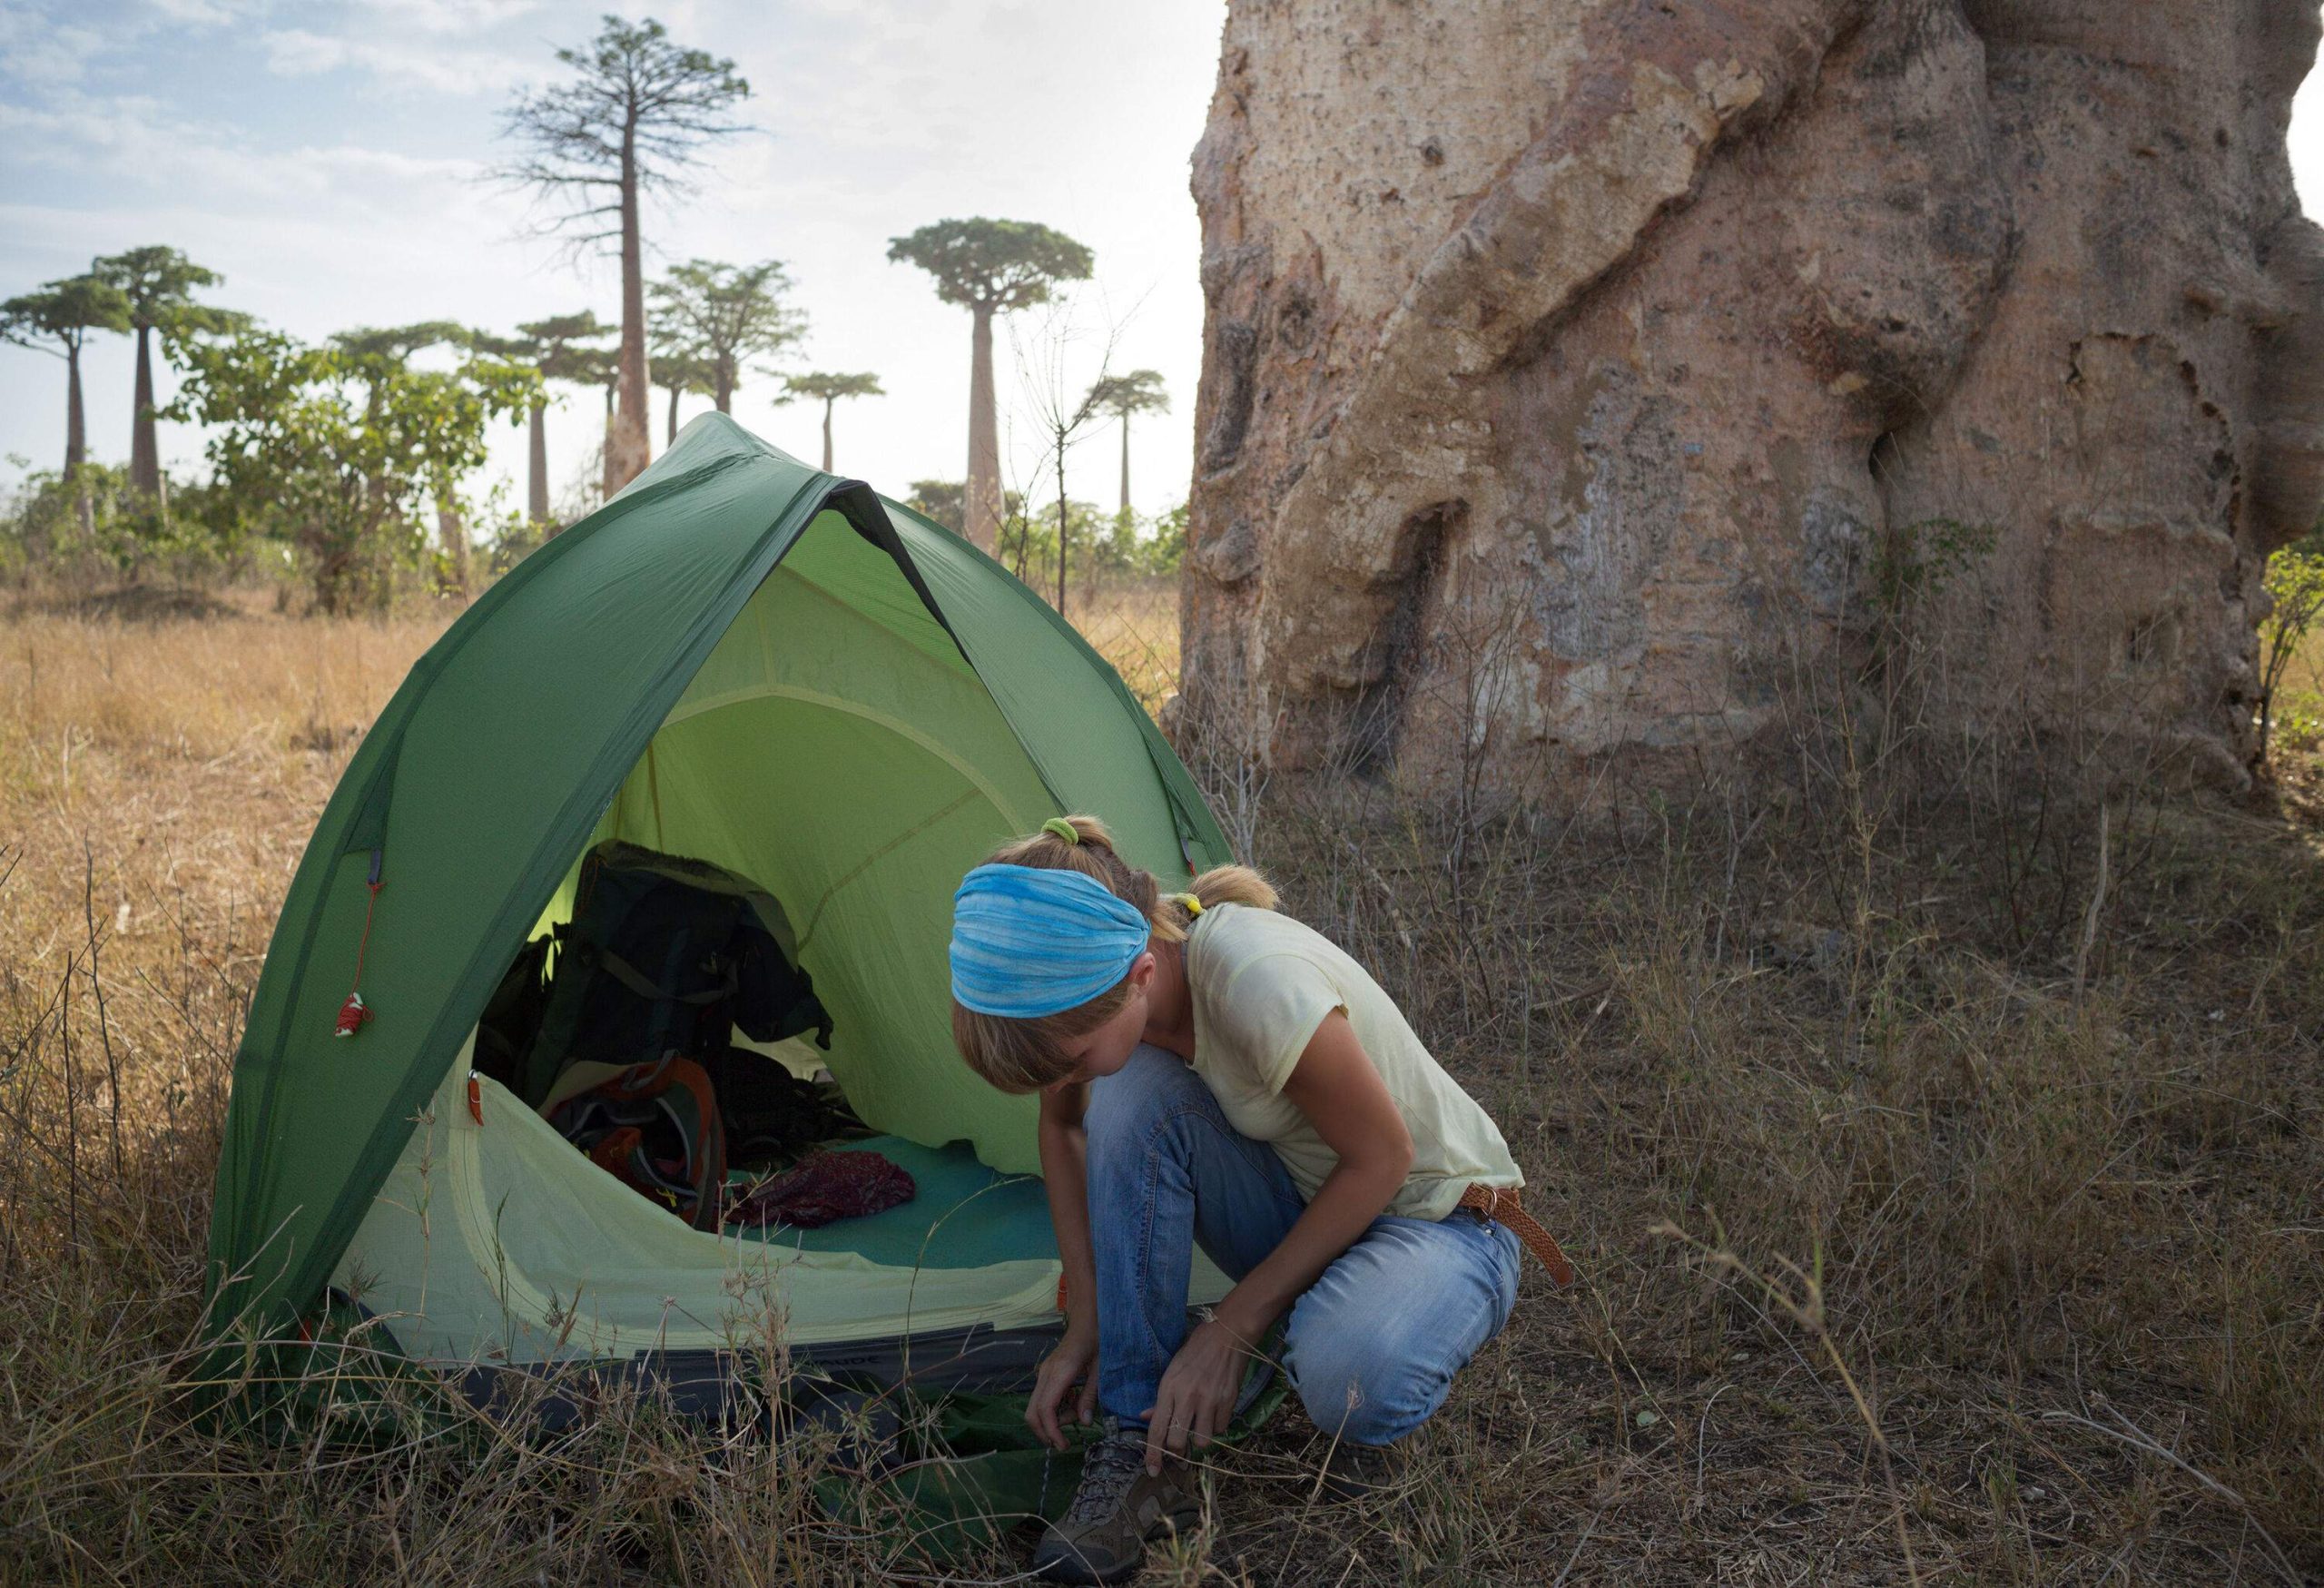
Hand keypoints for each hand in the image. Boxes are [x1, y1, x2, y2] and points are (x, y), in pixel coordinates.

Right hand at [1027, 1321, 1098, 1451]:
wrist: (1088, 1320)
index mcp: (1060, 1372)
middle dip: (1045, 1432)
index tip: (1063, 1445)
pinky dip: (1055, 1408)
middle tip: (1065, 1443)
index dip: (1052, 1432)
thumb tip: (1083, 1423)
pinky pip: (1043, 1398)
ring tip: (1077, 1414)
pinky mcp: (1045, 1373)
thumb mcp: (1100, 1371)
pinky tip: (1073, 1402)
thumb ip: (1090, 1397)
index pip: (1046, 1409)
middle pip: (1032, 1412)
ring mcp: (1043, 1373)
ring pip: (1036, 1407)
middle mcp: (1045, 1373)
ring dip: (1053, 1420)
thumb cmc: (1098, 1340)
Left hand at [1140, 1316, 1250, 1474]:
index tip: (1153, 1470)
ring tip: (1200, 1427)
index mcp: (1169, 1388)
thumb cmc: (1195, 1352)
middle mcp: (1187, 1397)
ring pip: (1202, 1442)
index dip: (1153, 1454)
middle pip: (1178, 1442)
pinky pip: (1221, 1429)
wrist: (1227, 1335)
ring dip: (1200, 1440)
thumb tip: (1145, 1418)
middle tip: (1179, 1449)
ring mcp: (1209, 1401)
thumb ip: (1160, 1399)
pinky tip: (1215, 1412)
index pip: (1157, 1429)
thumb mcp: (1172, 1371)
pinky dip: (1217, 1426)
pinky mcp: (1228, 1402)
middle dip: (1178, 1452)